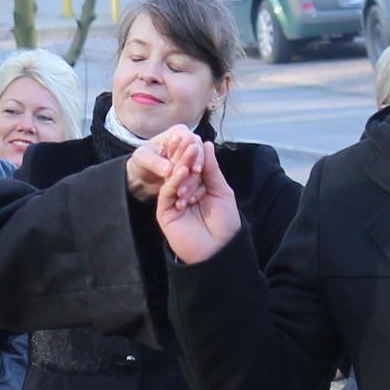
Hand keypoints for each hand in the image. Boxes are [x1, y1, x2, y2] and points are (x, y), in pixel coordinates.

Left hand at [122, 126, 197, 198]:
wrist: (141, 174)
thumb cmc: (140, 161)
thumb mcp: (142, 159)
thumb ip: (155, 163)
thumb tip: (169, 170)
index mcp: (179, 133)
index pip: (192, 142)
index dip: (195, 156)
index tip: (195, 170)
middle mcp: (189, 143)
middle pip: (199, 156)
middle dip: (196, 172)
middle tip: (193, 186)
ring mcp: (191, 158)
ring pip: (199, 169)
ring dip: (194, 183)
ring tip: (188, 196)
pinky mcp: (191, 172)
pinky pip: (197, 180)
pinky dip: (194, 189)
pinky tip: (190, 199)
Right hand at [152, 135, 241, 266]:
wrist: (219, 250)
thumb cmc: (225, 223)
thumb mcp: (221, 190)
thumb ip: (212, 169)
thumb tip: (206, 144)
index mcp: (197, 186)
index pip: (193, 166)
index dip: (195, 154)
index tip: (196, 139)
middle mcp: (183, 192)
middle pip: (182, 170)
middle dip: (187, 157)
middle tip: (190, 141)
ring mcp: (173, 202)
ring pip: (173, 179)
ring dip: (182, 165)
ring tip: (189, 153)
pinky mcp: (165, 212)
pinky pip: (167, 193)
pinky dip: (174, 181)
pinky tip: (181, 171)